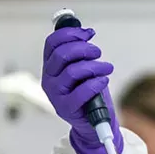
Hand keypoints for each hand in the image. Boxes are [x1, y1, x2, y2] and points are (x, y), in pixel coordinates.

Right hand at [41, 27, 122, 153]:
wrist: (93, 122)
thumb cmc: (88, 93)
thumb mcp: (83, 69)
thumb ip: (80, 52)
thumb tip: (85, 31)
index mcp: (50, 67)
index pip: (52, 43)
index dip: (70, 33)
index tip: (88, 33)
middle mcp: (48, 79)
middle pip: (62, 54)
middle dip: (84, 48)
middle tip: (98, 52)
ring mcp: (55, 95)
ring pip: (73, 71)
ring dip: (94, 66)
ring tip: (106, 68)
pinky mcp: (66, 108)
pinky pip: (81, 91)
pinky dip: (95, 83)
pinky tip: (103, 81)